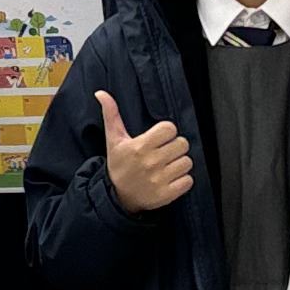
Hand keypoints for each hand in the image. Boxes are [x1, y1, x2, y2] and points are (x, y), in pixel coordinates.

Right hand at [96, 89, 193, 212]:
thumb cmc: (119, 165)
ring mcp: (160, 179)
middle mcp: (151, 162)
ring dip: (180, 164)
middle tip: (164, 152)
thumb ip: (111, 114)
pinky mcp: (167, 194)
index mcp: (140, 146)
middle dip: (175, 147)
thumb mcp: (114, 139)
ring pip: (187, 162)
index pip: (170, 129)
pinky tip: (171, 179)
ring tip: (167, 166)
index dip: (167, 132)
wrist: (117, 196)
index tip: (159, 138)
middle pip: (182, 144)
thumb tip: (101, 93)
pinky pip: (188, 181)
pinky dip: (183, 180)